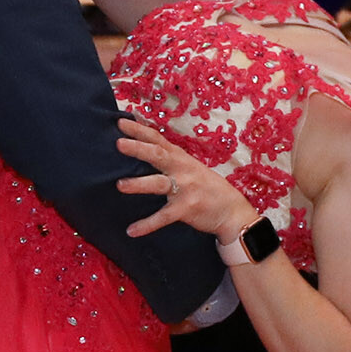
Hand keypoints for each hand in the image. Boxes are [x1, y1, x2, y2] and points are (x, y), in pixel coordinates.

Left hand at [116, 116, 257, 242]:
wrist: (231, 210)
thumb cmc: (207, 186)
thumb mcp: (190, 167)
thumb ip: (170, 159)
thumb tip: (145, 149)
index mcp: (181, 158)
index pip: (158, 139)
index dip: (140, 130)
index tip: (121, 121)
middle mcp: (182, 169)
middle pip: (158, 155)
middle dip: (138, 149)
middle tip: (119, 143)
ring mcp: (185, 189)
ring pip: (158, 184)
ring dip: (138, 184)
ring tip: (120, 185)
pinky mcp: (186, 209)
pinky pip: (163, 217)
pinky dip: (147, 224)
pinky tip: (132, 231)